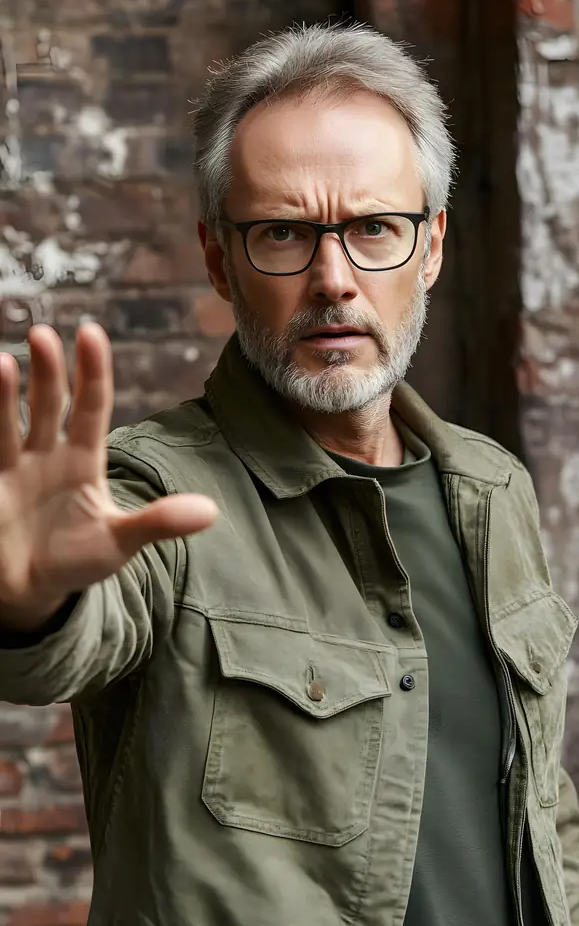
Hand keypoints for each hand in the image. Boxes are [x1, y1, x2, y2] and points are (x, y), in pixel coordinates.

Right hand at [0, 323, 217, 629]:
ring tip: (1, 363)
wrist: (32, 591)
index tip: (91, 334)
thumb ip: (159, 523)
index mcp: (83, 459)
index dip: (93, 372)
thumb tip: (212, 512)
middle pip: (47, 404)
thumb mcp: (120, 541)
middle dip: (47, 371)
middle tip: (43, 335)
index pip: (90, 407)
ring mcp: (12, 469)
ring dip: (3, 396)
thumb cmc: (77, 559)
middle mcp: (45, 454)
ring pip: (6, 425)